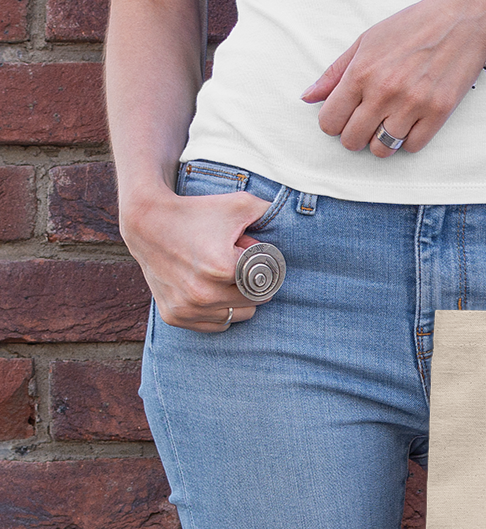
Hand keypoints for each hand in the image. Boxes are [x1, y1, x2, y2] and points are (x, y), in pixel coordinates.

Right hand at [120, 187, 273, 331]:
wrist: (146, 222)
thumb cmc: (196, 211)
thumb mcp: (238, 204)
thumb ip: (270, 212)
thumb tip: (296, 222)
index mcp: (222, 268)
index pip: (265, 282)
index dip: (261, 267)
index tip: (249, 255)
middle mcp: (203, 294)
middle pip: (254, 301)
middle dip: (250, 283)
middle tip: (234, 262)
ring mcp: (187, 308)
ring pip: (238, 316)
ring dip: (237, 299)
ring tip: (220, 275)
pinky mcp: (175, 317)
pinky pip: (217, 324)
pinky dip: (219, 311)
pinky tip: (209, 289)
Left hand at [300, 0, 485, 156]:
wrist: (460, 19)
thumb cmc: (412, 27)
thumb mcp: (366, 42)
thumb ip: (335, 72)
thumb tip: (309, 97)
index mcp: (362, 72)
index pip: (330, 121)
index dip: (334, 122)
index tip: (344, 116)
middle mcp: (385, 91)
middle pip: (353, 140)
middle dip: (355, 134)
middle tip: (366, 121)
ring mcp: (412, 105)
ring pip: (381, 149)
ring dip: (382, 140)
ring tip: (388, 122)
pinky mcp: (438, 114)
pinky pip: (411, 147)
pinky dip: (408, 139)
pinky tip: (410, 121)